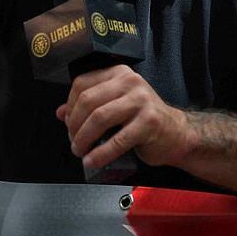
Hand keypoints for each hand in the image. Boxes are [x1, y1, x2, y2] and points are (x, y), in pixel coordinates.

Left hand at [55, 65, 191, 170]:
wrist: (176, 134)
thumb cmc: (143, 120)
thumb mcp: (116, 106)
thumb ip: (90, 105)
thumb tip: (61, 113)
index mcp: (119, 74)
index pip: (83, 84)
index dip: (70, 106)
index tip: (69, 123)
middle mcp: (130, 82)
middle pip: (88, 100)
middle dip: (75, 125)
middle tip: (73, 141)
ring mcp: (141, 101)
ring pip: (99, 118)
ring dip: (84, 139)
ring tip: (80, 151)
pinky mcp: (149, 123)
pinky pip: (117, 140)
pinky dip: (100, 154)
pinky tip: (93, 161)